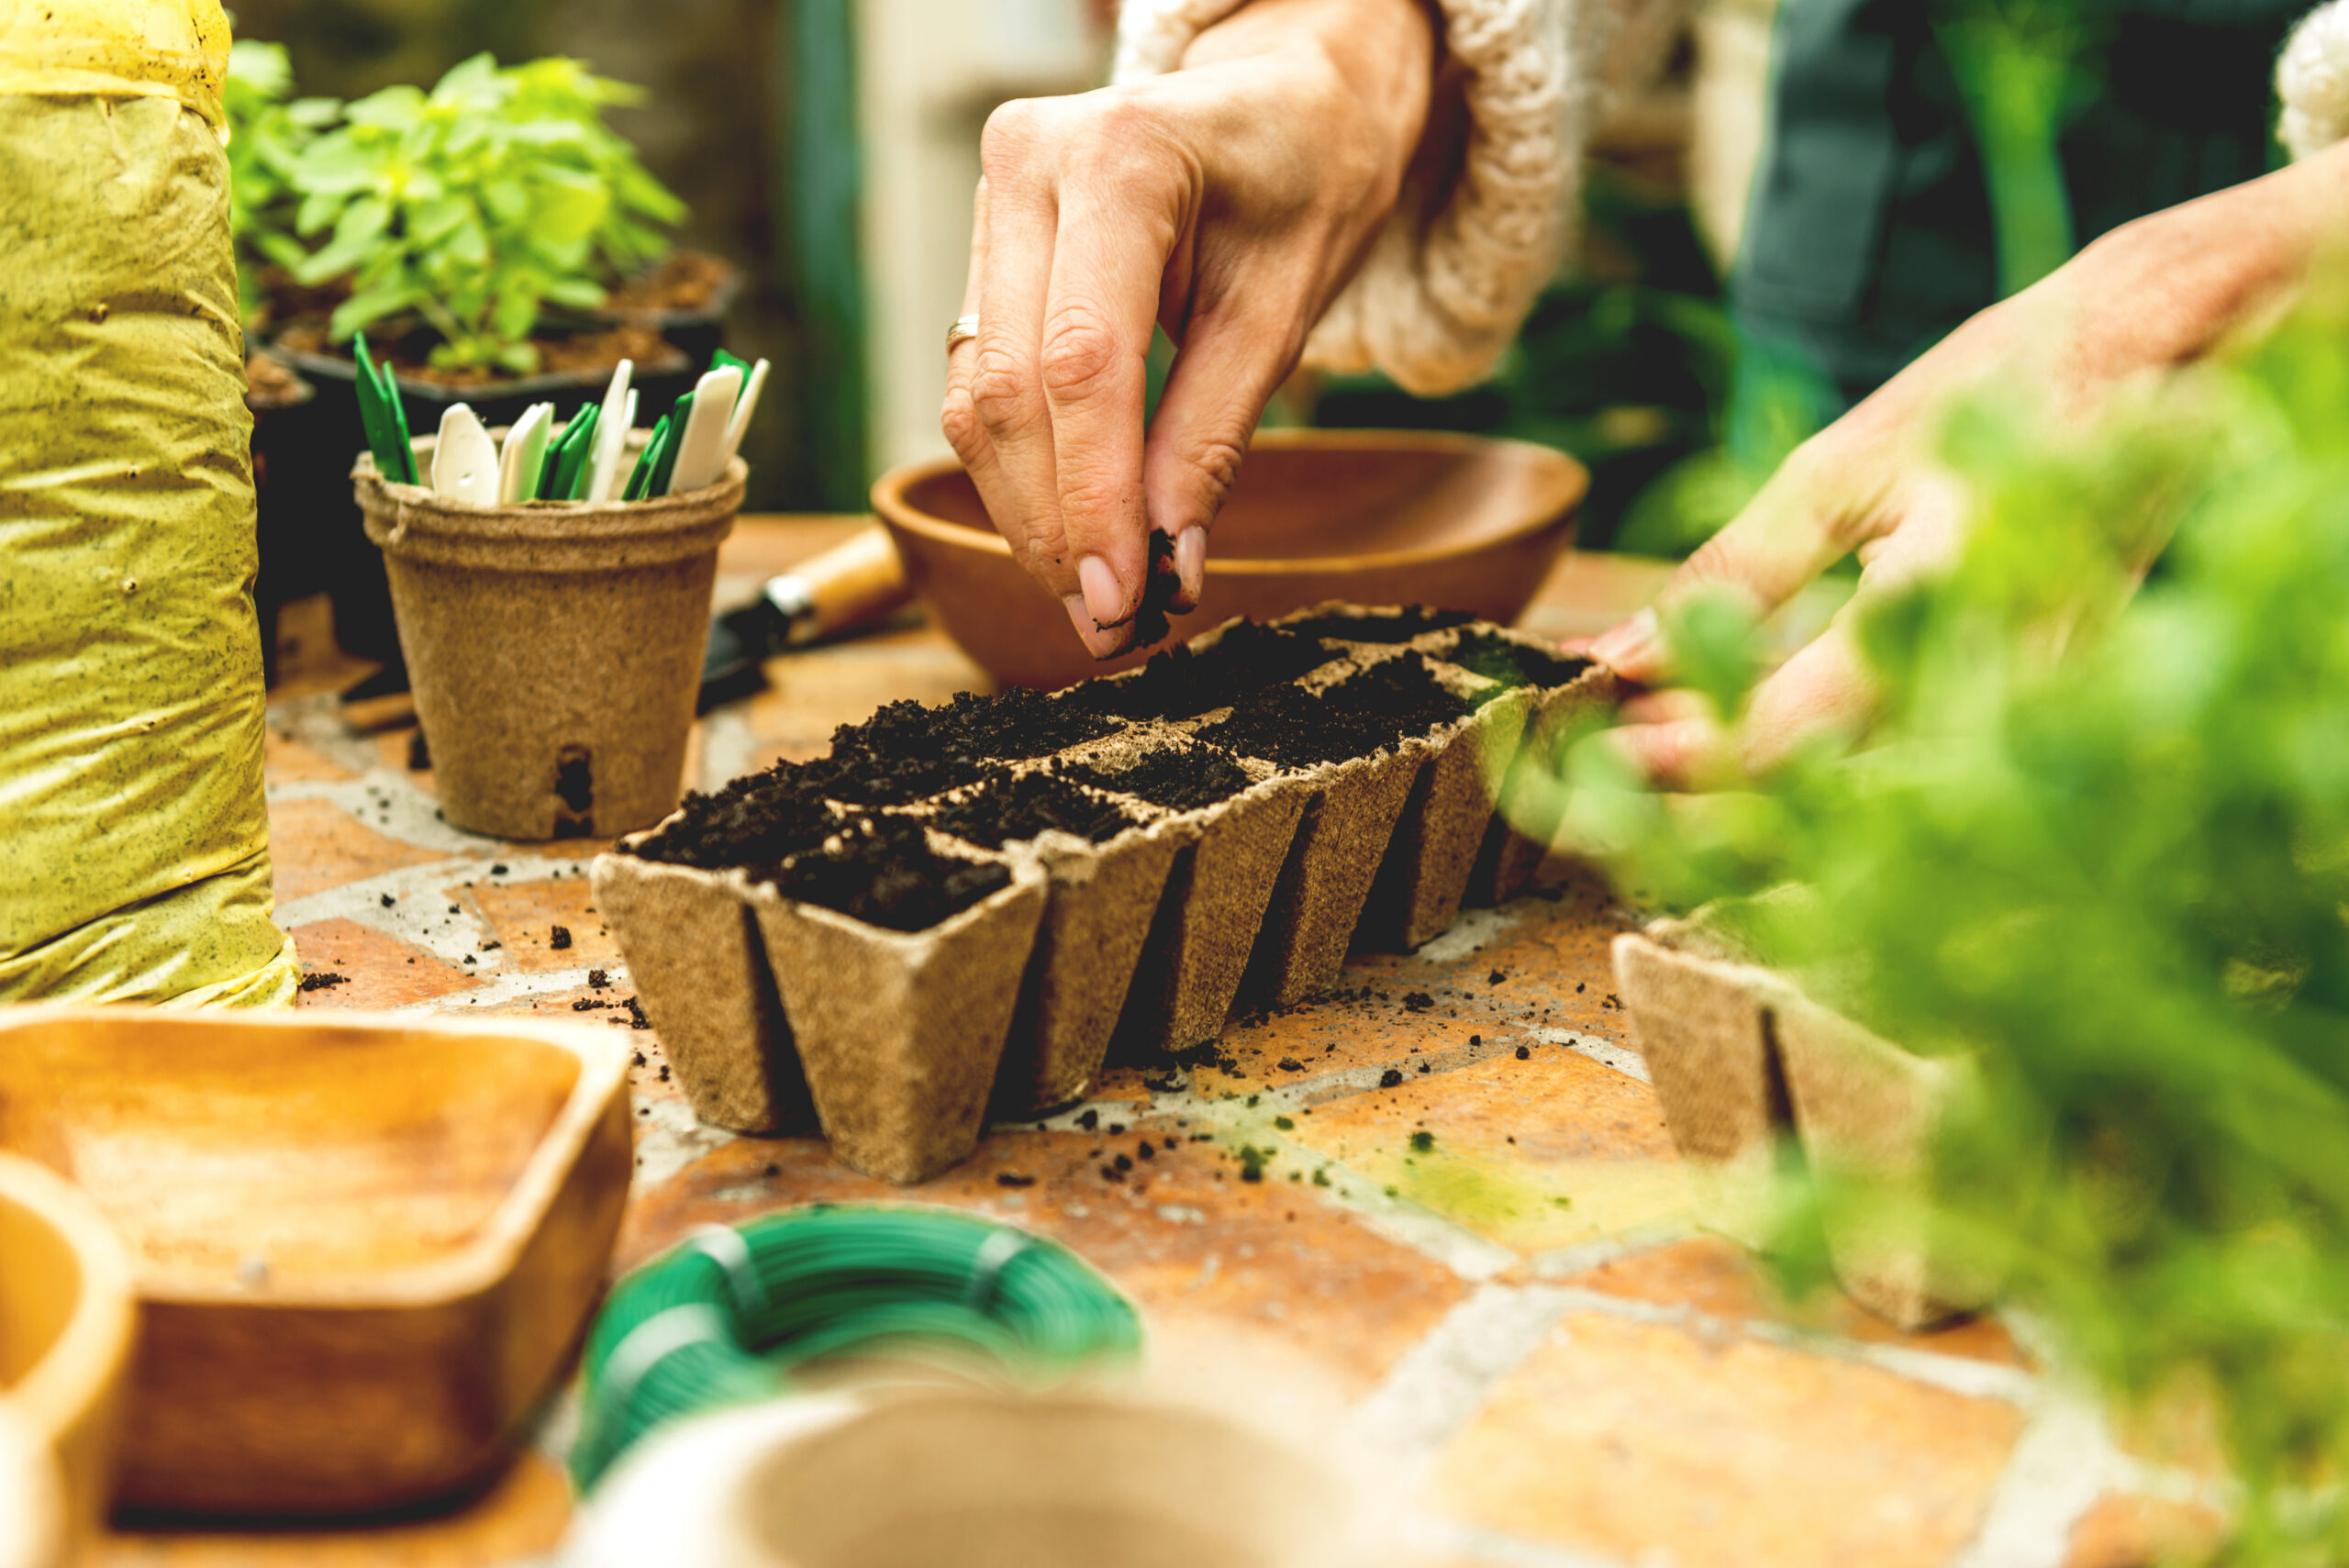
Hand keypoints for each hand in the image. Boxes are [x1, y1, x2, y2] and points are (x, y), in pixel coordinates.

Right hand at [942, 0, 1435, 657]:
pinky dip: (1025, 468)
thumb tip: (1168, 563)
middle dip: (1054, 526)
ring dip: (1028, 512)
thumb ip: (1214, 435)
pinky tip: (1072, 531)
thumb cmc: (1304, 175)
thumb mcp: (1284, 307)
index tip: (1122, 601)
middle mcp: (1028, 163)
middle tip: (1107, 624)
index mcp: (1121, 156)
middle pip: (1010, 391)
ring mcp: (992, 196)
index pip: (1082, 365)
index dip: (1092, 500)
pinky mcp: (986, 241)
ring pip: (978, 396)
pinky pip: (984, 378)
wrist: (1285, 88)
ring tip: (1096, 596)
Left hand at [1586, 143, 2348, 785]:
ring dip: (1754, 818)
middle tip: (1597, 784)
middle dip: (1696, 816)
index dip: (1673, 762)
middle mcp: (1999, 693)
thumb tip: (1616, 656)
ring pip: (1867, 825)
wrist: (2172, 362)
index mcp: (1943, 609)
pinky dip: (1824, 795)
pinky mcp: (2046, 730)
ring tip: (1658, 772)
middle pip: (1818, 818)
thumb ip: (1732, 574)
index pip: (1783, 743)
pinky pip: (1918, 798)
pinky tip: (1753, 762)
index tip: (1586, 750)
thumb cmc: (2000, 391)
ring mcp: (2035, 723)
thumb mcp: (1842, 470)